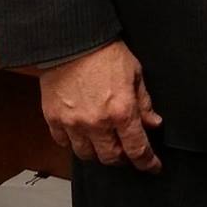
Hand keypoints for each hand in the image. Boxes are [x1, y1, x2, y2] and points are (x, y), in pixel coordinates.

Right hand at [40, 40, 162, 171]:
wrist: (71, 39)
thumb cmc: (105, 52)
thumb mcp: (135, 73)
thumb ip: (144, 102)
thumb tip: (153, 123)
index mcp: (122, 112)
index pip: (137, 149)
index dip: (147, 163)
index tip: (152, 167)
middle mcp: (97, 123)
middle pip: (111, 158)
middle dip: (122, 158)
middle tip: (126, 151)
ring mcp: (73, 123)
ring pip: (86, 155)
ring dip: (97, 153)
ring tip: (103, 143)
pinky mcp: (53, 118)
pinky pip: (63, 143)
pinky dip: (73, 142)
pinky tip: (81, 134)